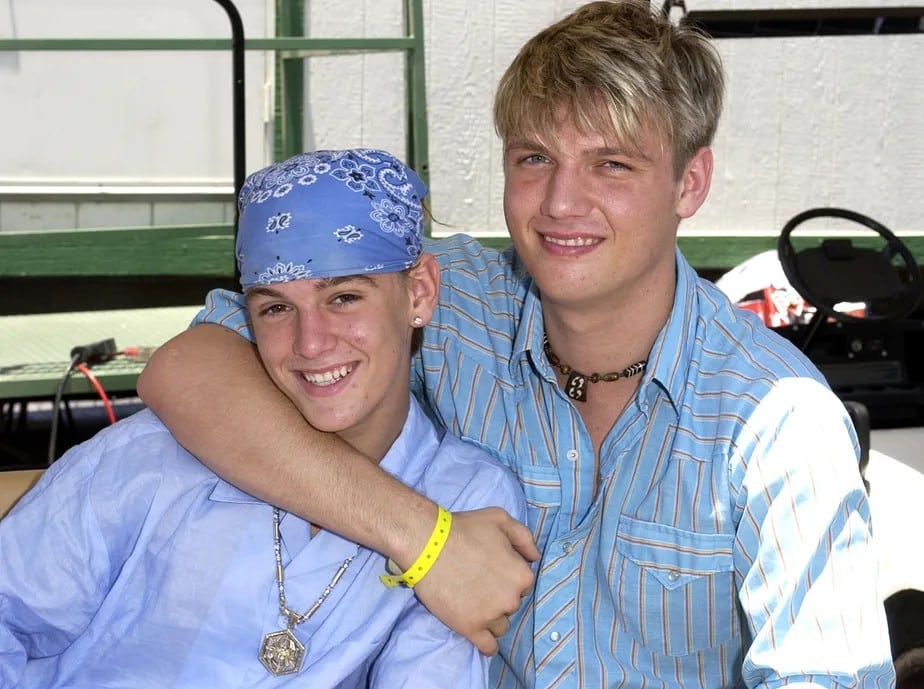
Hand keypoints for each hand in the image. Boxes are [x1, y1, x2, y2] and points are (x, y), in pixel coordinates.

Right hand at [413, 507, 538, 654]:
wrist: (427, 543)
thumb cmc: (463, 528)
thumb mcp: (500, 519)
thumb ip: (524, 537)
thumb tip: (535, 558)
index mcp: (522, 575)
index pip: (523, 583)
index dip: (508, 575)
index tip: (492, 570)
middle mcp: (511, 599)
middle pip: (511, 604)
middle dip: (499, 595)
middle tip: (478, 582)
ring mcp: (490, 616)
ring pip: (501, 625)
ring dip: (492, 616)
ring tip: (473, 601)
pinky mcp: (469, 628)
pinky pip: (488, 646)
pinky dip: (487, 644)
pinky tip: (480, 633)